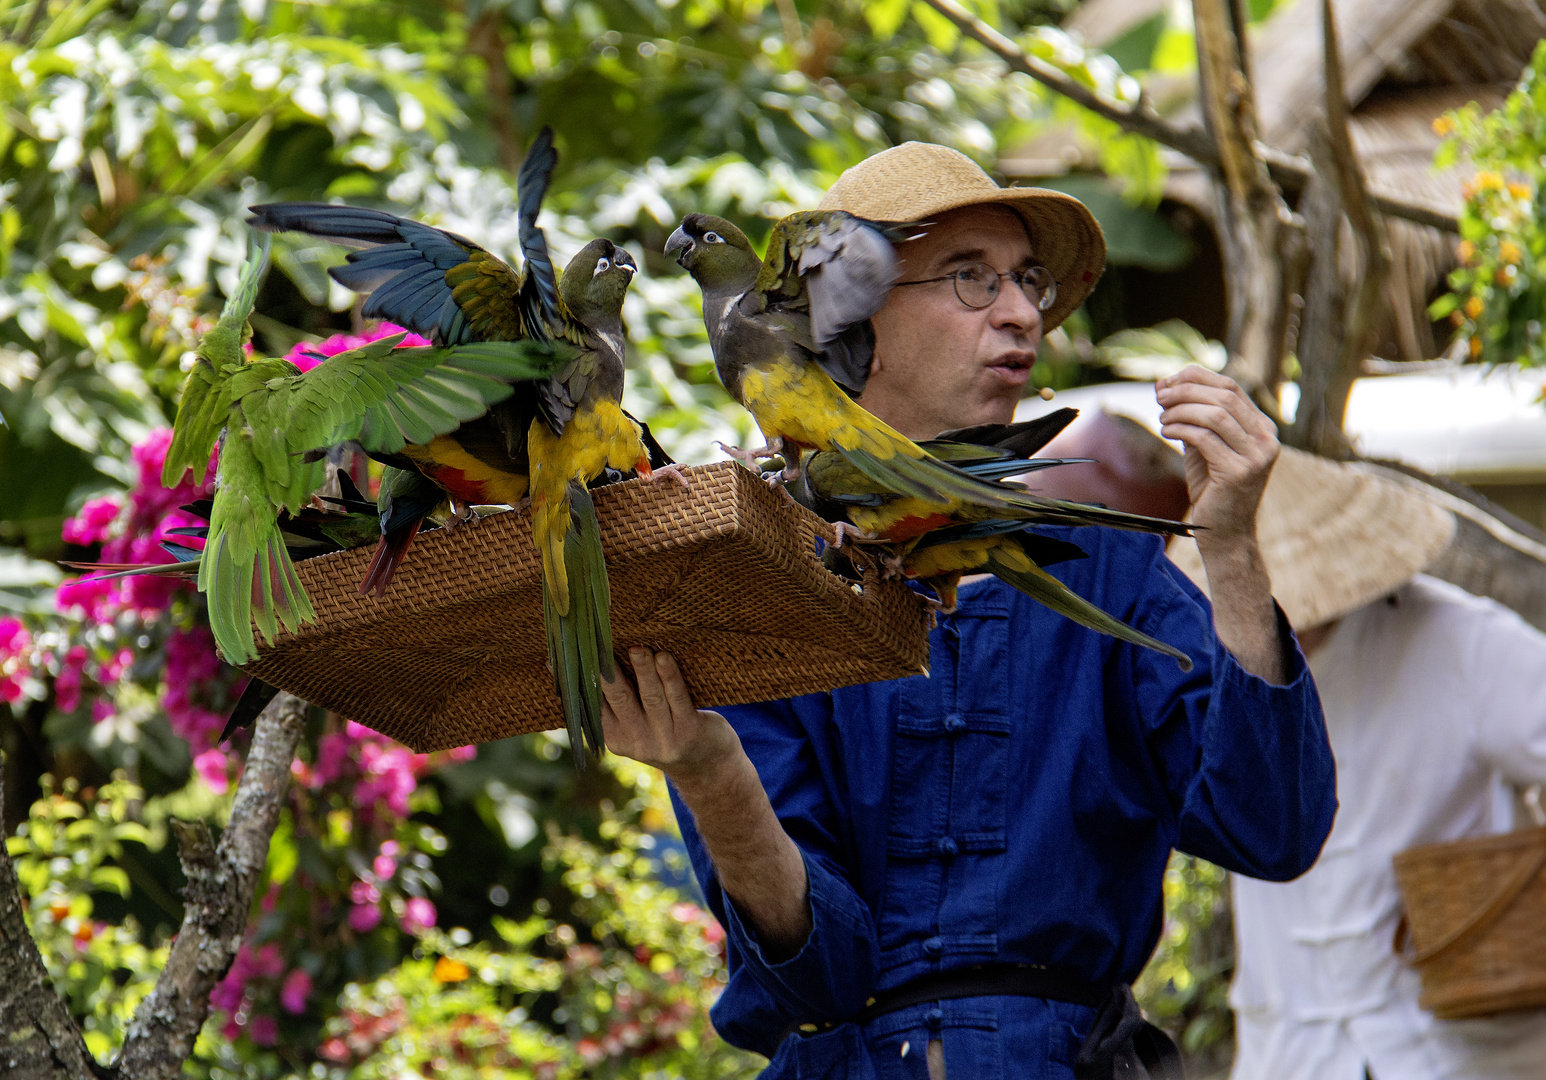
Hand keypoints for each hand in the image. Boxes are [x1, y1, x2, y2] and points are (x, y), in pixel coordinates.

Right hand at [600, 649, 741, 788]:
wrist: (707, 765)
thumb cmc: (665, 732)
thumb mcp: (636, 728)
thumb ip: (620, 705)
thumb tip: (601, 659)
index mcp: (616, 738)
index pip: (598, 705)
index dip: (591, 679)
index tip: (585, 652)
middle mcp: (637, 741)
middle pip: (620, 699)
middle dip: (612, 673)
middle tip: (603, 648)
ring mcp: (664, 738)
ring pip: (651, 697)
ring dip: (643, 670)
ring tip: (638, 649)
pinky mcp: (688, 731)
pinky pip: (677, 698)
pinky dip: (670, 676)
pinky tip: (664, 658)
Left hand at [1156, 366, 1278, 548]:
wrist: (1224, 532)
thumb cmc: (1212, 488)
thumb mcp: (1203, 446)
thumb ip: (1192, 417)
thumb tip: (1165, 384)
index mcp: (1262, 428)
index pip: (1231, 386)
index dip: (1197, 378)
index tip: (1168, 382)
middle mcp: (1266, 438)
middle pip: (1224, 396)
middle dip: (1186, 391)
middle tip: (1160, 397)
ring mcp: (1257, 456)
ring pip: (1216, 415)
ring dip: (1182, 410)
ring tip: (1162, 418)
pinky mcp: (1240, 472)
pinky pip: (1205, 438)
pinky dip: (1181, 429)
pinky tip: (1166, 431)